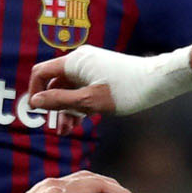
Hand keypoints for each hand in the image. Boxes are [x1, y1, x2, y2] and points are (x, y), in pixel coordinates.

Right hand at [28, 45, 191, 118]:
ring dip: (66, 109)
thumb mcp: (89, 102)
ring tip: (68, 131)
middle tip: (58, 130)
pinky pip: (82, 89)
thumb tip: (34, 102)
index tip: (37, 113)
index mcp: (74, 62)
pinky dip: (79, 104)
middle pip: (55, 83)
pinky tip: (81, 122)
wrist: (157, 81)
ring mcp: (91, 67)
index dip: (35, 92)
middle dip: (54, 106)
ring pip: (70, 88)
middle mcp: (80, 61)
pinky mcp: (101, 74)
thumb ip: (60, 102)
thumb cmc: (125, 91)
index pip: (41, 73)